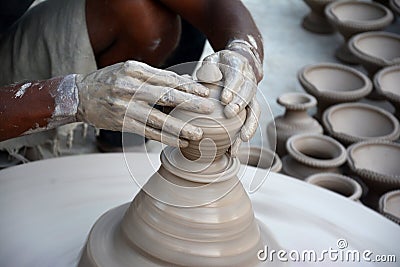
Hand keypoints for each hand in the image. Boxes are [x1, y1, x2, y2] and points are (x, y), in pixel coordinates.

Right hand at [76, 60, 214, 146]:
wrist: (80, 96)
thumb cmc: (109, 81)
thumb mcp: (130, 70)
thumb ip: (156, 76)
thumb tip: (185, 82)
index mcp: (135, 70)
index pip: (167, 78)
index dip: (188, 86)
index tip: (205, 92)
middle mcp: (130, 87)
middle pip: (166, 96)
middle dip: (190, 103)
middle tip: (209, 109)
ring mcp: (125, 106)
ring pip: (158, 119)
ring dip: (180, 128)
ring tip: (197, 134)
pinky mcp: (122, 122)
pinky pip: (148, 132)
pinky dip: (165, 138)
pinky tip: (179, 142)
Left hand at [197, 41, 262, 156]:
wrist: (234, 65)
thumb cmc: (218, 66)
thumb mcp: (211, 62)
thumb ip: (206, 69)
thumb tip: (195, 78)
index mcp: (238, 67)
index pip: (237, 77)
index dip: (232, 87)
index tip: (224, 99)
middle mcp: (250, 81)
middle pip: (249, 93)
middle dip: (240, 104)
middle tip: (229, 114)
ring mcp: (252, 96)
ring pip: (255, 110)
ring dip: (249, 125)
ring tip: (242, 139)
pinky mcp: (251, 108)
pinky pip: (250, 122)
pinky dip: (244, 135)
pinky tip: (234, 149)